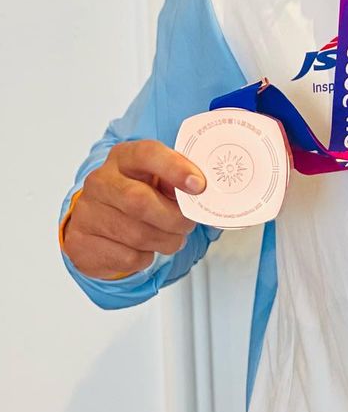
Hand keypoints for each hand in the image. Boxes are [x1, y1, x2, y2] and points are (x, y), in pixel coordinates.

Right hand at [62, 139, 205, 278]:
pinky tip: (143, 249)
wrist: (97, 226)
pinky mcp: (82, 242)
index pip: (147, 154)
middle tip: (187, 224)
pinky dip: (145, 258)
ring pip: (138, 235)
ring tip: (170, 238)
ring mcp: (87, 211)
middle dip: (174, 218)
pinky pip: (128, 257)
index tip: (198, 185)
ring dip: (166, 241)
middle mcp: (101, 181)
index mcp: (124, 158)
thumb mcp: (157, 182)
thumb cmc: (136, 198)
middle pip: (140, 201)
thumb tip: (201, 190)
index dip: (175, 169)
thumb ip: (177, 182)